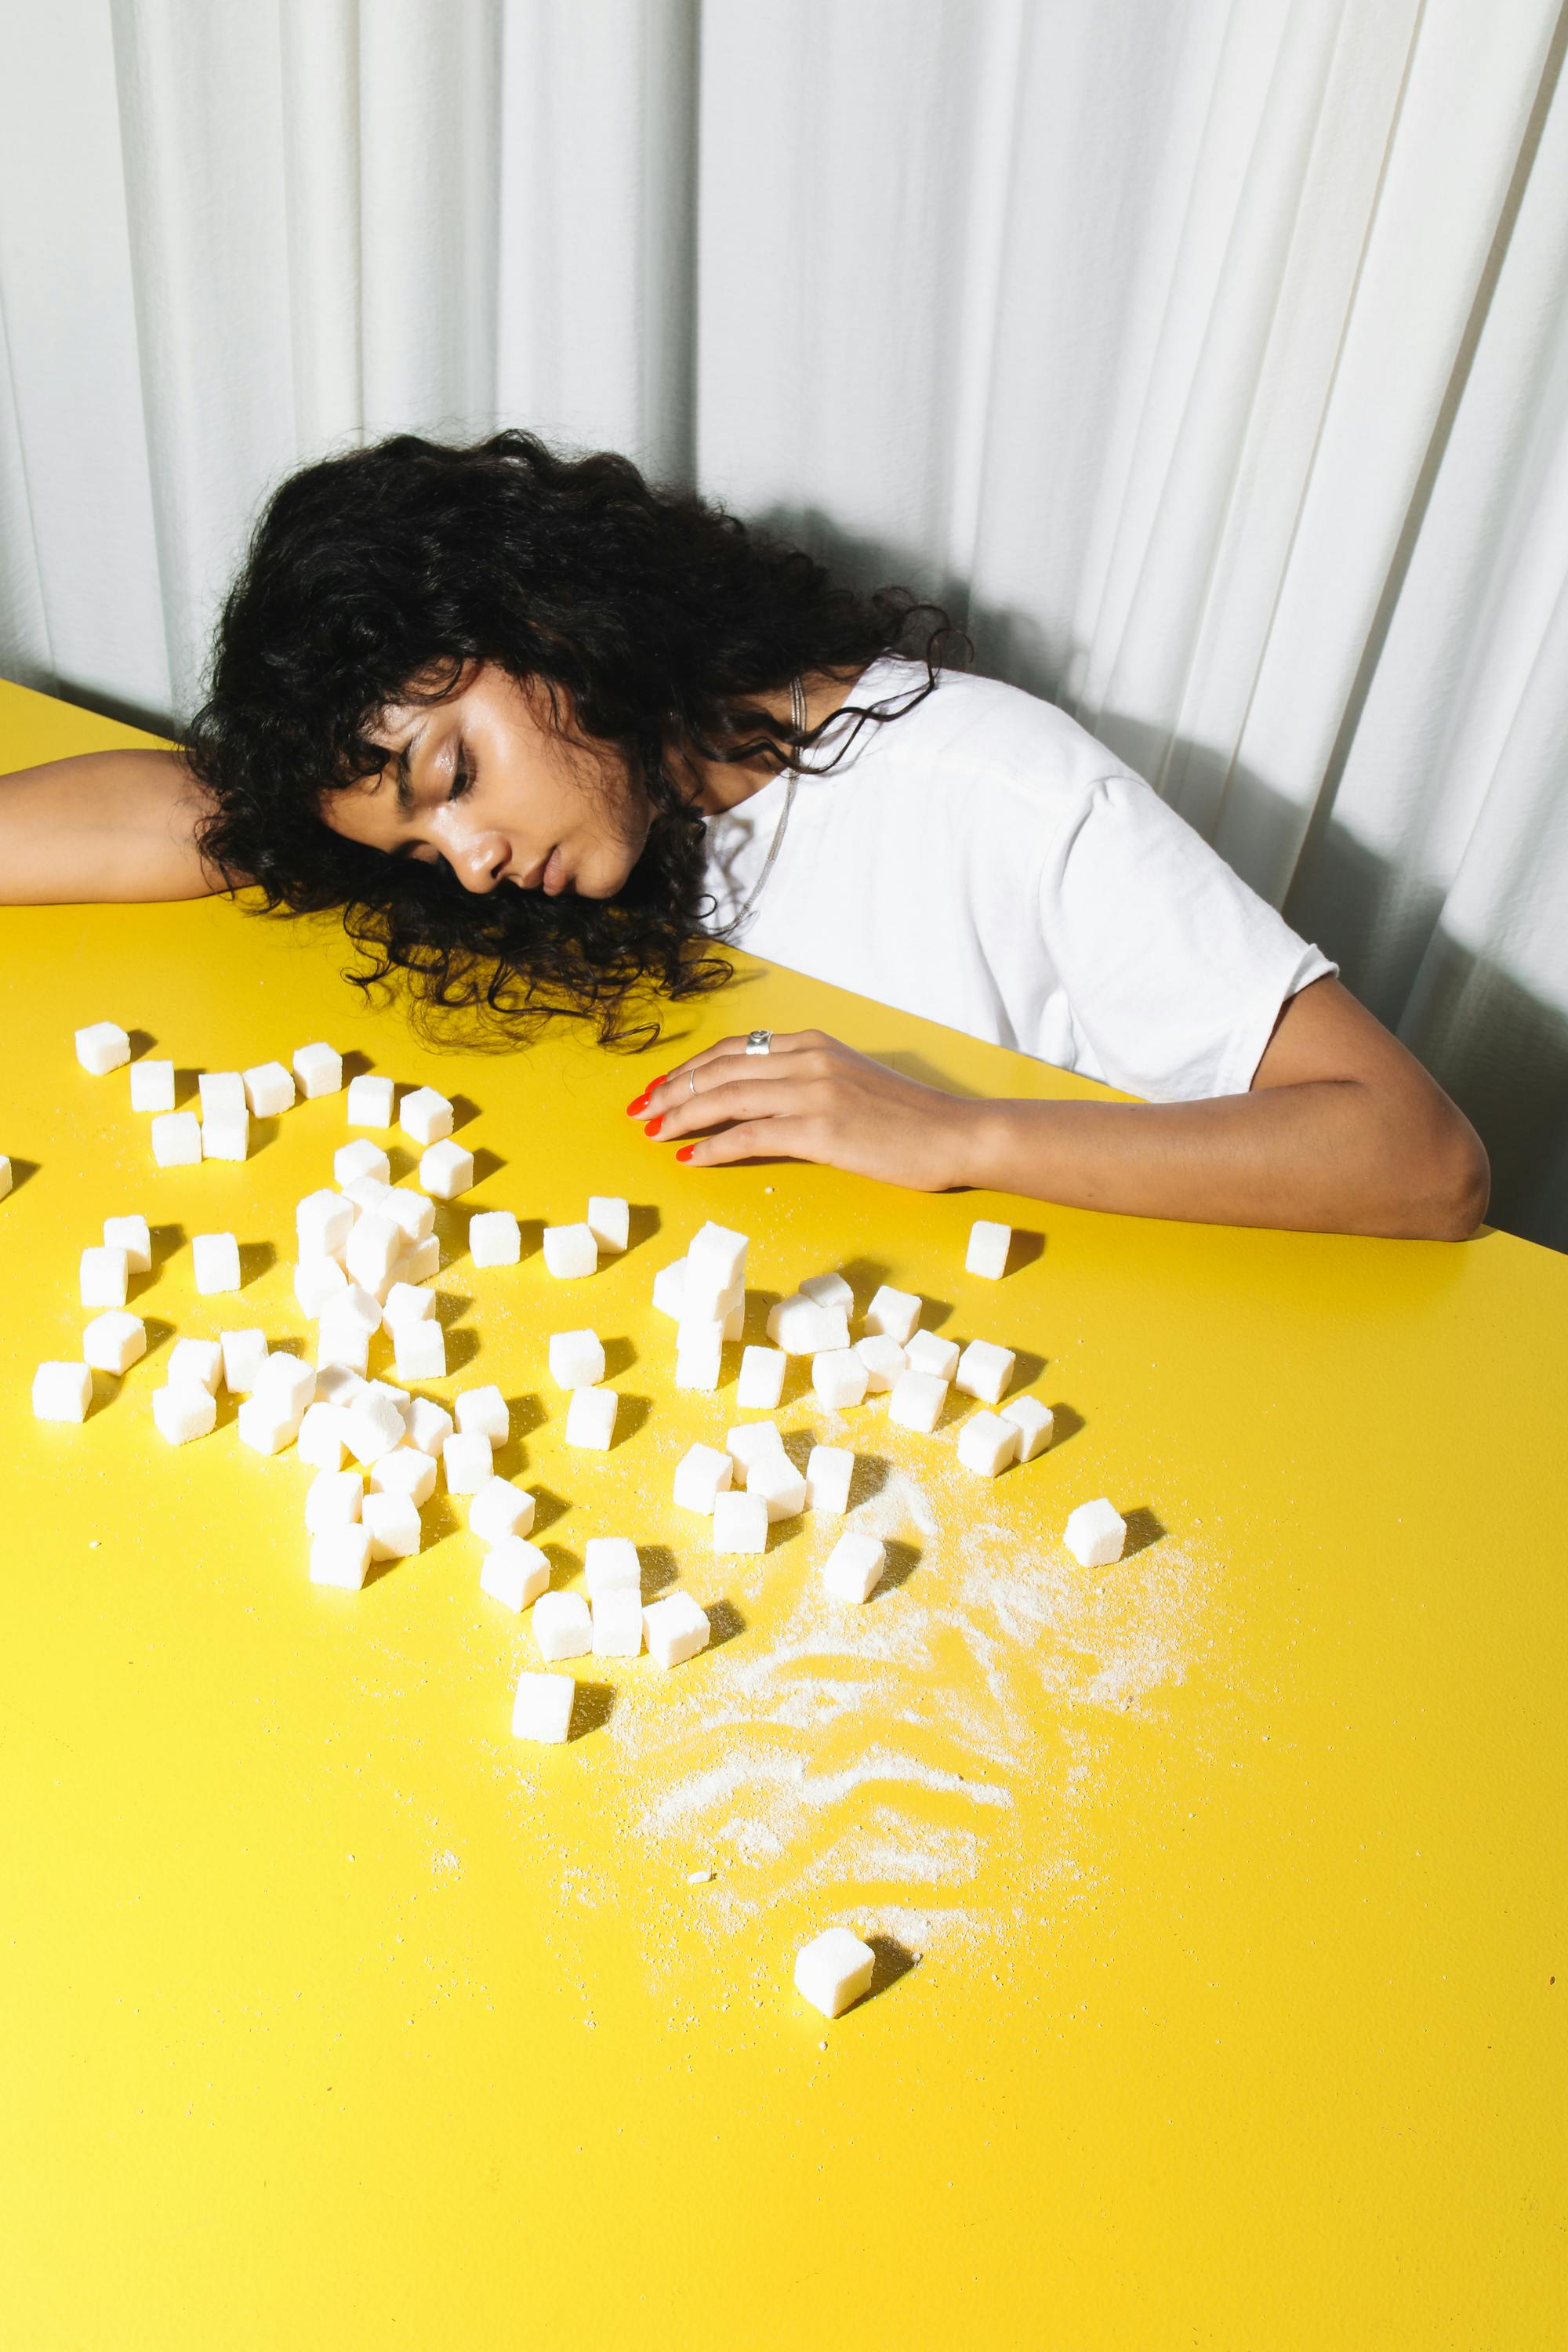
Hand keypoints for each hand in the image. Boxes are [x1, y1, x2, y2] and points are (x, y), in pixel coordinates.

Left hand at [627, 1029, 980, 1190]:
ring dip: (682, 1116)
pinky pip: (751, 1135)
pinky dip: (715, 1146)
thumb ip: (807, 1080)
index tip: (661, 1086)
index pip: (734, 1049)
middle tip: (641, 1111)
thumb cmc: (908, 1117)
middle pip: (720, 1070)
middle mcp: (807, 1059)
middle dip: (673, 1091)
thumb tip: (761, 1101)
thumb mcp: (851, 1081)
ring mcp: (813, 1092)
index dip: (690, 1068)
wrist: (955, 1134)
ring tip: (655, 1133)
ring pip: (727, 1098)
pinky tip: (692, 1157)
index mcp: (812, 1043)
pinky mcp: (821, 1129)